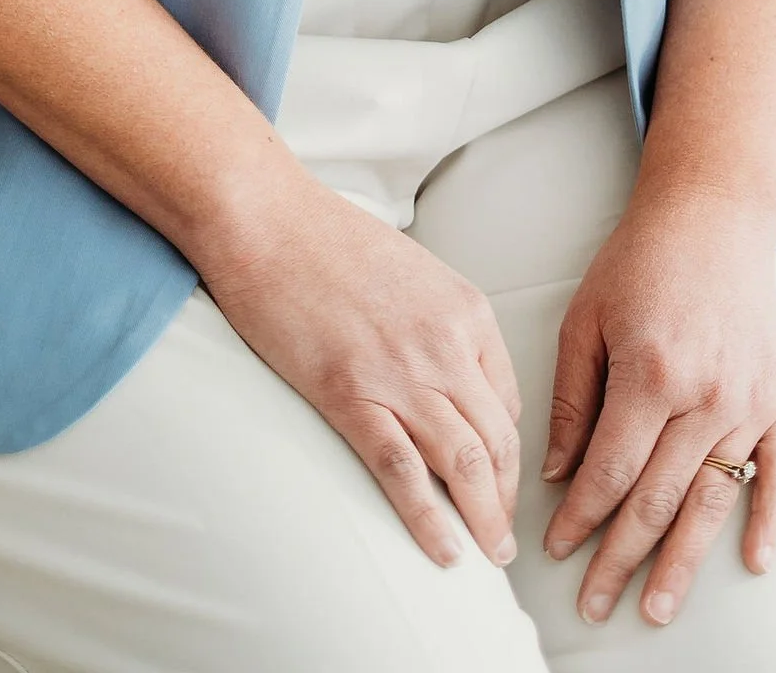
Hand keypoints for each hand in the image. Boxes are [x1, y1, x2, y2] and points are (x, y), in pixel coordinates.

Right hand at [197, 164, 523, 569]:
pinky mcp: (351, 395)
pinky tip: (444, 551)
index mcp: (466, 311)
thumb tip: (445, 376)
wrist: (266, 218)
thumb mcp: (410, 271)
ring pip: (465, 464)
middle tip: (502, 539)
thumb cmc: (327, 238)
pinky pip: (403, 473)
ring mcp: (400, 374)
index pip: (509, 402)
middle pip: (498, 441)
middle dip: (506, 499)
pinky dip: (429, 521)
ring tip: (487, 556)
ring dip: (484, 520)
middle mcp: (446, 345)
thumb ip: (439, 323)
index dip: (507, 454)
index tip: (498, 482)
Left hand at [539, 183, 775, 626]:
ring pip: (712, 502)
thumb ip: (574, 400)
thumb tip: (557, 474)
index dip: (580, 519)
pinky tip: (752, 563)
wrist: (712, 216)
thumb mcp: (586, 319)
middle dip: (621, 560)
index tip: (555, 550)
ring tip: (658, 609)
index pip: (610, 472)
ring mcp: (749, 403)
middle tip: (595, 605)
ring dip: (683, 562)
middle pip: (657, 501)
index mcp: (650, 374)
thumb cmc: (638, 262)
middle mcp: (705, 398)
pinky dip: (768, 522)